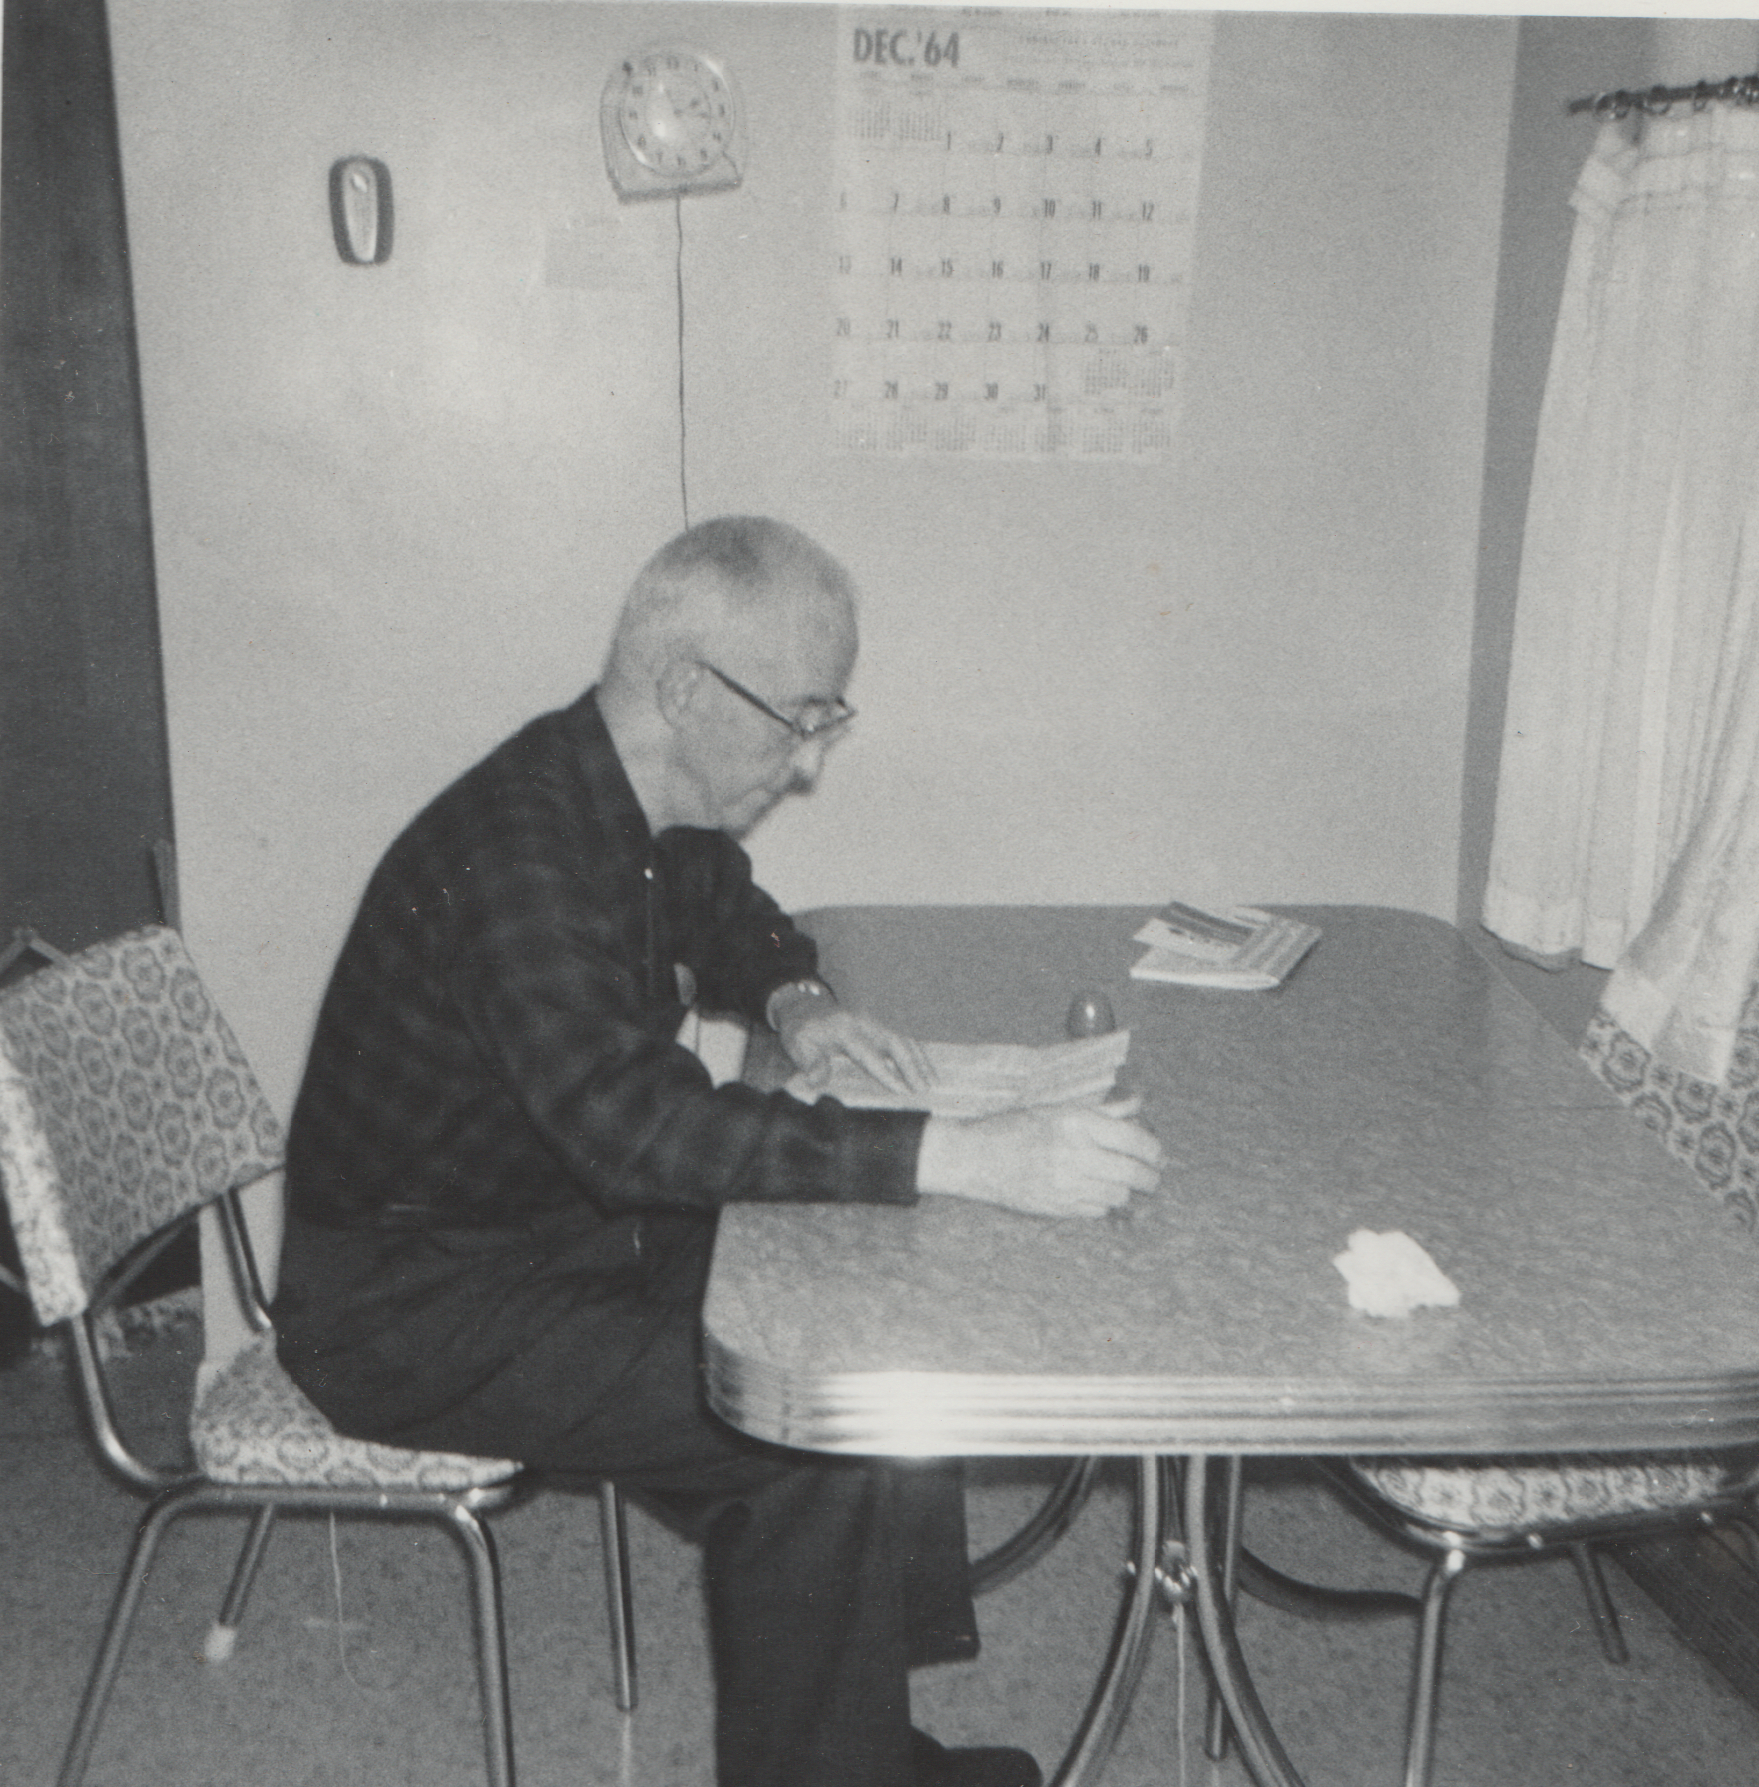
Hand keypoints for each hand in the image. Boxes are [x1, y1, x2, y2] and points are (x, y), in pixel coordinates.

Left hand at [780, 1002, 935, 1098]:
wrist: (804, 1007)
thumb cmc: (802, 1031)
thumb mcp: (798, 1046)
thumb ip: (810, 1063)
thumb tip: (817, 1081)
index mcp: (845, 1029)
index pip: (869, 1053)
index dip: (886, 1072)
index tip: (902, 1090)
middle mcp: (864, 1022)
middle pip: (895, 1042)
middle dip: (912, 1066)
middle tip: (925, 1088)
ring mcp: (874, 1021)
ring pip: (903, 1039)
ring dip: (920, 1060)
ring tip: (934, 1081)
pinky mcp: (878, 1024)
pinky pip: (902, 1037)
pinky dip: (916, 1052)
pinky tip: (926, 1067)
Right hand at [915, 1095, 1163, 1218]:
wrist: (976, 1158)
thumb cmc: (1016, 1126)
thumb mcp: (1058, 1109)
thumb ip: (1103, 1110)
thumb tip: (1138, 1102)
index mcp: (1077, 1123)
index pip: (1135, 1140)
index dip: (1154, 1149)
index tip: (1158, 1154)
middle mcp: (1076, 1153)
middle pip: (1133, 1172)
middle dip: (1151, 1176)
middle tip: (1153, 1176)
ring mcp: (1067, 1184)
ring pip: (1119, 1194)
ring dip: (1125, 1188)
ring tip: (1121, 1181)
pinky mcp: (1059, 1207)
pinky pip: (1098, 1209)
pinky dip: (1103, 1202)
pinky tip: (1094, 1191)